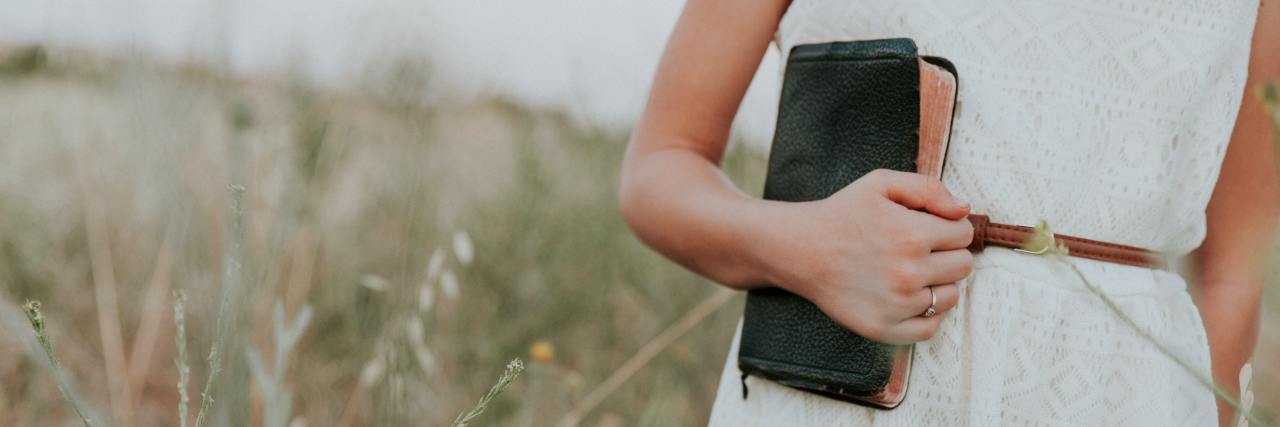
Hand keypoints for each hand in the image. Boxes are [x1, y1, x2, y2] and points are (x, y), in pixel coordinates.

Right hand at [765, 169, 974, 344]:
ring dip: (938, 283)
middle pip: (963, 266)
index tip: (928, 227)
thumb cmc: (842, 214)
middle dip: (947, 253)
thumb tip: (964, 210)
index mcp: (912, 234)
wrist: (801, 249)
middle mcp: (908, 272)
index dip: (949, 227)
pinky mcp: (884, 328)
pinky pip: (930, 327)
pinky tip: (908, 297)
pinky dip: (926, 314)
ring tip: (910, 272)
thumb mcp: (881, 183)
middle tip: (919, 249)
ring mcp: (897, 304)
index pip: (964, 234)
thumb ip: (929, 188)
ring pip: (950, 297)